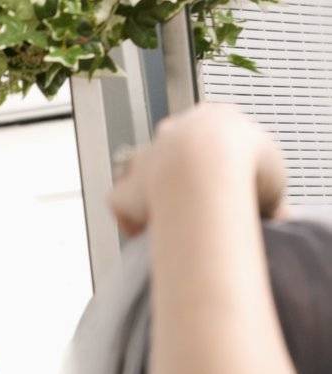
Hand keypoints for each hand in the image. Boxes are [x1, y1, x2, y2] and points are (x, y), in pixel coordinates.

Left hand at [111, 105, 287, 238]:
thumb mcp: (274, 173)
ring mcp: (146, 158)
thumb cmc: (246, 168)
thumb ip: (267, 187)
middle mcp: (175, 131)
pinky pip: (120, 203)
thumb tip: (272, 215)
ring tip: (168, 218)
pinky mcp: (126, 189)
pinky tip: (144, 233)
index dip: (217, 158)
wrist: (208, 171)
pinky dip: (130, 219)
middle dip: (182, 174)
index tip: (224, 179)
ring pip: (142, 171)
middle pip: (174, 148)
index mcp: (214, 120)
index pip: (211, 133)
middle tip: (197, 202)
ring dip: (152, 193)